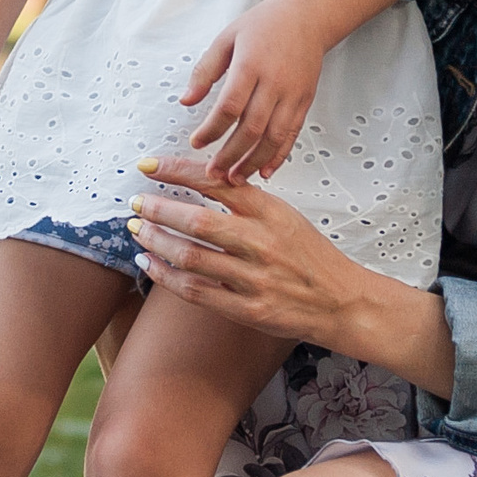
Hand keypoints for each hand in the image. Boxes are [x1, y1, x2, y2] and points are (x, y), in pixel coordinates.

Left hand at [123, 155, 372, 345]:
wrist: (340, 300)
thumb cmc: (308, 255)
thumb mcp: (285, 216)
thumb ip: (247, 203)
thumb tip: (202, 181)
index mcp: (271, 211)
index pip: (217, 182)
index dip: (178, 172)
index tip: (149, 166)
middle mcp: (261, 242)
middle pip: (198, 222)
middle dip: (159, 210)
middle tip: (137, 203)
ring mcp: (254, 278)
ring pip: (192, 257)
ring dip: (157, 243)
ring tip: (138, 231)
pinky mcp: (248, 309)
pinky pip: (196, 292)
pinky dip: (167, 277)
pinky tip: (150, 265)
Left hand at [181, 0, 326, 182]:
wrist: (307, 17)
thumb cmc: (265, 24)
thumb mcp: (227, 38)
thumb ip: (205, 71)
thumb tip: (186, 100)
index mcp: (251, 65)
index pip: (229, 106)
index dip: (211, 130)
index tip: (196, 142)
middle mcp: (274, 82)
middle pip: (251, 128)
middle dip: (230, 155)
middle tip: (213, 172)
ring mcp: (292, 94)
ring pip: (273, 137)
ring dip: (253, 162)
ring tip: (235, 178)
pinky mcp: (304, 102)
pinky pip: (292, 135)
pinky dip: (279, 157)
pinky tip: (265, 171)